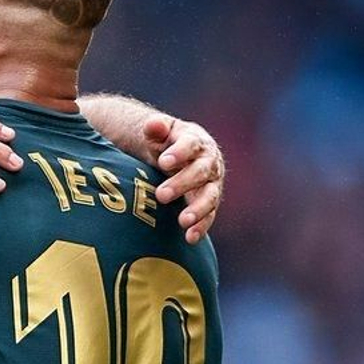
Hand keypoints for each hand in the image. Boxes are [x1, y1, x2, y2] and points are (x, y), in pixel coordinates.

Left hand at [142, 116, 223, 243]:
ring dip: (198, 209)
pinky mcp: (210, 202)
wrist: (178, 156)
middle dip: (182, 183)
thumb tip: (152, 125)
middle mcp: (208, 162)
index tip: (163, 162)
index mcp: (195, 140)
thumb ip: (156, 129)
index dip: (179, 153)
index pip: (190, 144)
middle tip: (161, 195)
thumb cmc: (166, 143)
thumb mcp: (159, 133)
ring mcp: (212, 183)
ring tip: (182, 220)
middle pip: (200, 172)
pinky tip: (190, 238)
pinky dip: (201, 227)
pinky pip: (210, 215)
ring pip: (210, 196)